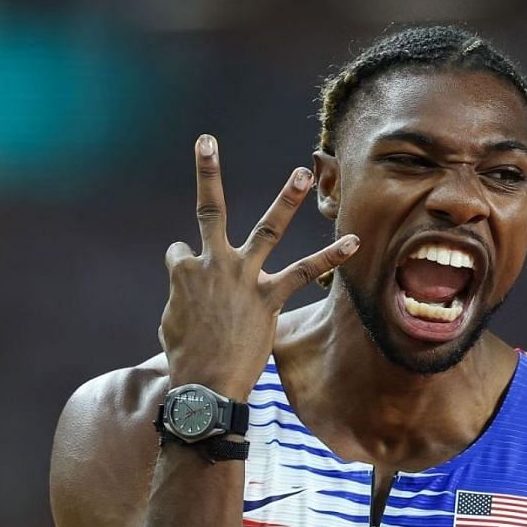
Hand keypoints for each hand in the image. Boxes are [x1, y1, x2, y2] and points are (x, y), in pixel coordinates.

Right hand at [158, 134, 359, 397]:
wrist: (202, 386)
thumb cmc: (185, 359)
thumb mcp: (171, 324)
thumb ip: (181, 301)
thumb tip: (188, 298)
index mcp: (182, 271)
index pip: (182, 252)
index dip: (186, 267)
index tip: (193, 290)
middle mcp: (210, 264)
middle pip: (208, 210)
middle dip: (206, 172)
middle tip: (206, 140)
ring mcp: (241, 277)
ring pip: (266, 228)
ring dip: (285, 199)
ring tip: (302, 172)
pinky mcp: (268, 297)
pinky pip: (304, 270)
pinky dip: (331, 257)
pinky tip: (355, 241)